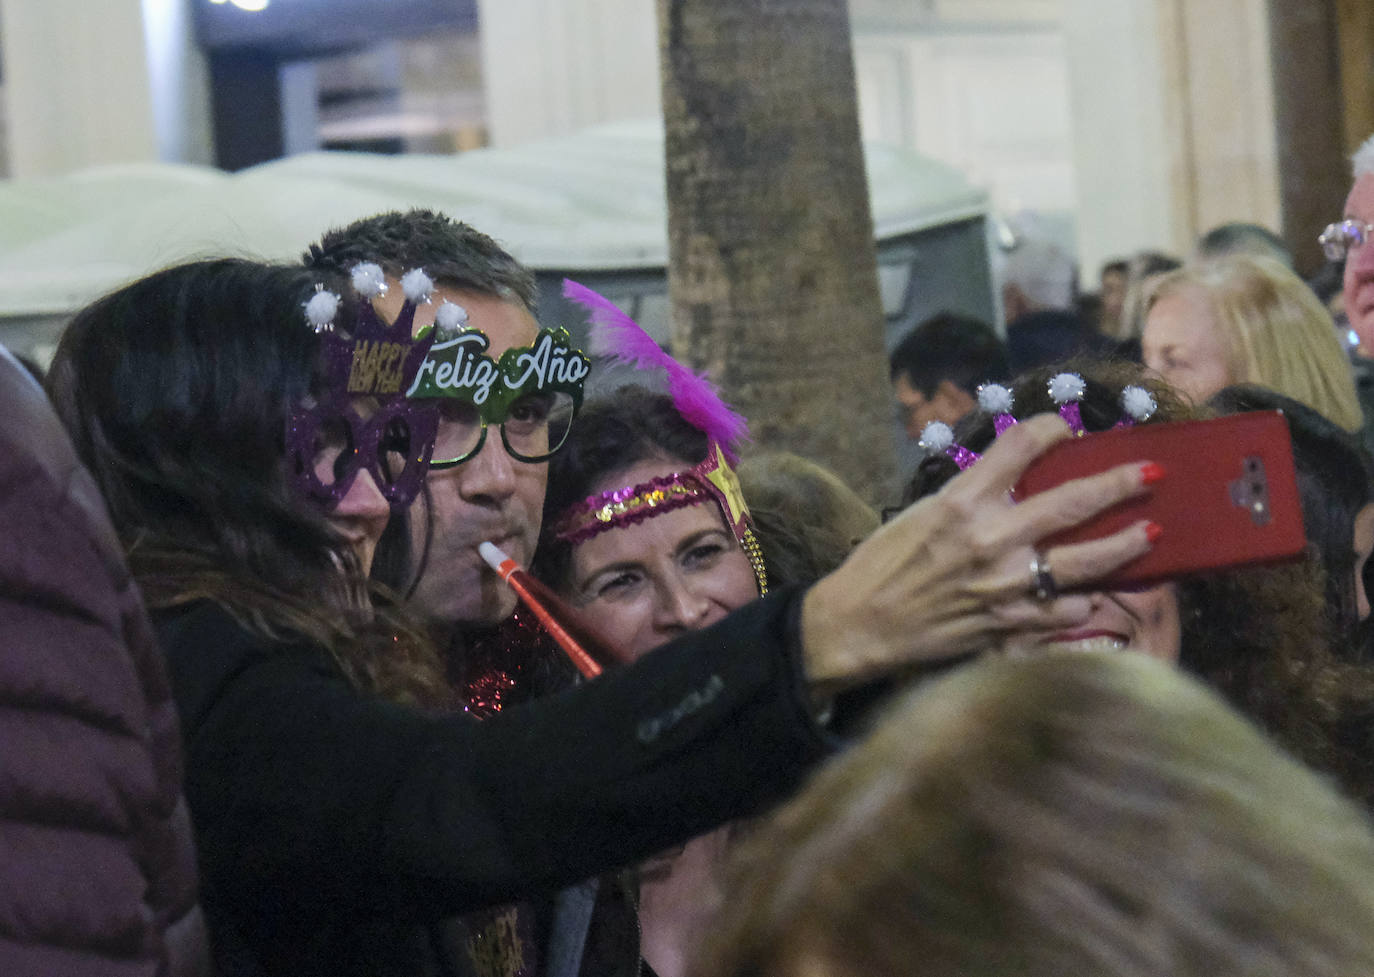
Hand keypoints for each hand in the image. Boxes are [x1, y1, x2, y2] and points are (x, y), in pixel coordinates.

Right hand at [800, 414, 1157, 687]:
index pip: (1020, 447)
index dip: (1050, 429)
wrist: (859, 624)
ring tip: (1152, 532)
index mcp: (961, 502)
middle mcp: (990, 539)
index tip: (1065, 428)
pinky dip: (1082, 602)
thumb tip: (1013, 479)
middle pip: (1072, 501)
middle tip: (1150, 471)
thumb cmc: (882, 565)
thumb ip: (970, 496)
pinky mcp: (1009, 624)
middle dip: (1119, 482)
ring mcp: (1005, 585)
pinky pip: (1066, 611)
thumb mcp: (920, 513)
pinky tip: (1088, 595)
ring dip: (1125, 544)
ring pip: (1085, 561)